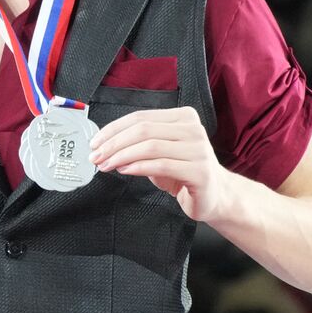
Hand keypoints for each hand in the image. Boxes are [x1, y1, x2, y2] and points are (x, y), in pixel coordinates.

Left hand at [89, 107, 231, 221]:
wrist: (216, 195)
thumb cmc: (184, 172)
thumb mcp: (160, 152)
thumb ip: (138, 143)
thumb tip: (105, 144)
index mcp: (183, 117)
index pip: (141, 117)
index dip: (114, 129)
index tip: (96, 142)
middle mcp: (193, 129)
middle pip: (143, 130)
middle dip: (114, 144)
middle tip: (96, 156)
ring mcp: (199, 150)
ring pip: (150, 146)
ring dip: (122, 156)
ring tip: (106, 165)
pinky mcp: (199, 172)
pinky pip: (161, 165)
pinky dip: (137, 167)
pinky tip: (124, 170)